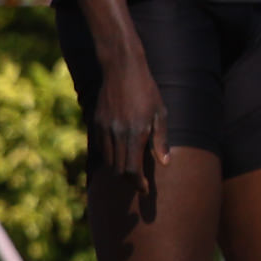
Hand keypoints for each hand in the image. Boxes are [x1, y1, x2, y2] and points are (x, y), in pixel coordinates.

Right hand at [92, 56, 167, 183]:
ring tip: (129, 171)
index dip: (138, 183)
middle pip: (118, 169)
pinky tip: (119, 154)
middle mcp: (117, 134)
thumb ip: (161, 140)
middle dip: (128, 180)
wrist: (121, 70)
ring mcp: (104, 129)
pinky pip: (101, 147)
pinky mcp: (96, 123)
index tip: (145, 190)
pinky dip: (110, 156)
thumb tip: (165, 163)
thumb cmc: (146, 90)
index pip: (132, 169)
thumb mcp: (160, 114)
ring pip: (108, 160)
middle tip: (139, 183)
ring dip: (118, 169)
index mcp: (135, 133)